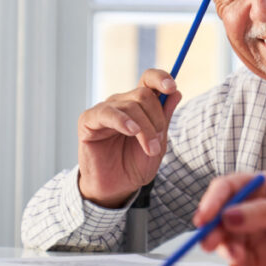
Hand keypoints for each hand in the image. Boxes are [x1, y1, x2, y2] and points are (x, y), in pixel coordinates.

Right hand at [76, 69, 181, 207]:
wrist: (117, 187)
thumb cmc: (135, 164)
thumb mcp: (158, 142)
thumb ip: (165, 117)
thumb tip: (176, 92)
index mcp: (139, 104)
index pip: (149, 79)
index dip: (161, 78)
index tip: (172, 87)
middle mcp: (121, 102)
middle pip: (143, 94)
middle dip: (156, 118)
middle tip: (157, 143)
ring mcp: (105, 110)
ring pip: (130, 106)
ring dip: (145, 129)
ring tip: (150, 149)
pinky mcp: (88, 121)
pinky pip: (106, 113)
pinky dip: (122, 121)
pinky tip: (131, 131)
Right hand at [193, 172, 265, 265]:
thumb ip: (265, 212)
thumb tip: (230, 215)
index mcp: (265, 187)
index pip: (230, 188)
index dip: (213, 200)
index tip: (203, 217)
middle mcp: (255, 209)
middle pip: (222, 215)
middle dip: (213, 228)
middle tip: (210, 242)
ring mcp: (256, 234)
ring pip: (227, 239)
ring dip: (225, 248)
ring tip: (237, 258)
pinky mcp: (260, 258)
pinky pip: (238, 259)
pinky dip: (234, 263)